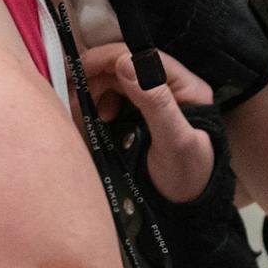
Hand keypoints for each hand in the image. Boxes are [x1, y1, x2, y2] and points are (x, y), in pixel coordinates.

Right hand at [82, 41, 217, 200]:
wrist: (187, 211)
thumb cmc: (188, 177)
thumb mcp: (174, 141)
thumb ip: (155, 102)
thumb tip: (126, 62)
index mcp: (186, 87)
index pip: (142, 56)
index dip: (108, 58)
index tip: (80, 73)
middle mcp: (170, 88)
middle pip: (125, 66)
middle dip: (97, 77)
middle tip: (80, 100)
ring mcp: (154, 102)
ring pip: (116, 81)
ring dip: (96, 91)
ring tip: (88, 112)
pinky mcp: (140, 117)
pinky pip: (114, 99)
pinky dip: (99, 105)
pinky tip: (98, 120)